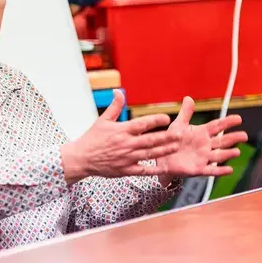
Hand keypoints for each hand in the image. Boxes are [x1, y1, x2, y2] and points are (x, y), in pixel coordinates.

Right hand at [60, 90, 179, 183]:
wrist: (81, 159)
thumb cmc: (92, 138)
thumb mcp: (102, 120)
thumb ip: (115, 106)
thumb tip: (119, 91)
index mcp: (122, 131)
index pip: (142, 124)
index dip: (155, 120)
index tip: (166, 118)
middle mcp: (126, 144)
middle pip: (150, 140)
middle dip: (166, 137)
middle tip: (180, 134)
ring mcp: (127, 158)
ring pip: (149, 154)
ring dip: (164, 151)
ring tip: (176, 147)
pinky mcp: (126, 170)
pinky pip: (143, 171)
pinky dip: (154, 170)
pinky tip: (165, 168)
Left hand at [155, 96, 247, 178]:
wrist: (162, 158)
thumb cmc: (172, 140)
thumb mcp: (178, 125)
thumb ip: (185, 113)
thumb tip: (188, 98)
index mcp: (202, 133)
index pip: (217, 126)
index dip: (227, 122)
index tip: (238, 119)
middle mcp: (205, 145)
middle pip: (221, 141)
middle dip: (233, 138)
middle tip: (244, 136)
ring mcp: (203, 157)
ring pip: (218, 155)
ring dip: (228, 154)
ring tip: (236, 152)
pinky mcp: (198, 169)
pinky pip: (210, 170)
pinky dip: (219, 170)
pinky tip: (229, 170)